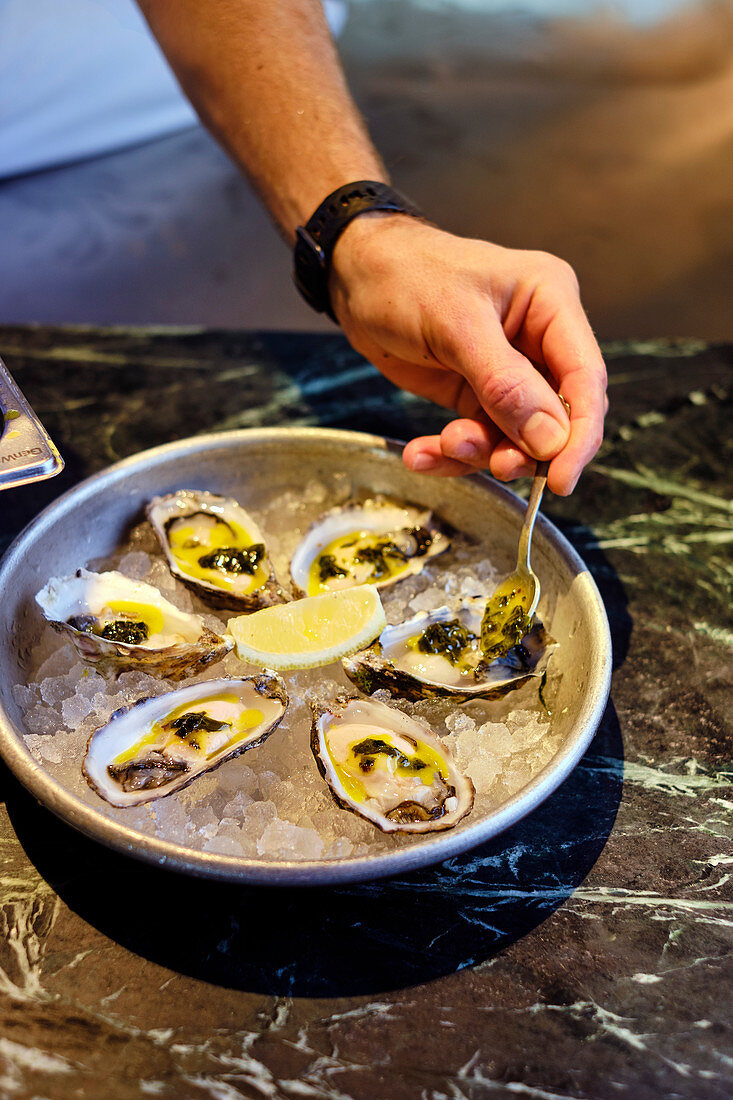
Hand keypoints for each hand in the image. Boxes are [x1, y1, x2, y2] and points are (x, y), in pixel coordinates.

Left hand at [330, 215, 606, 494]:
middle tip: (497, 464)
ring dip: (479, 451)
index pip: (585, 377)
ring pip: (514, 435)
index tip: (560, 480)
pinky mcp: (474, 393)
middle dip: (524, 448)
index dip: (580, 434)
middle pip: (555, 415)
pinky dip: (451, 453)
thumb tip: (551, 439)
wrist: (355, 274)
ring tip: (441, 446)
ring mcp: (507, 371)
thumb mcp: (456, 325)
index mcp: (550, 303)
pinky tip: (422, 454)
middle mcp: (537, 339)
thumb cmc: (405, 276)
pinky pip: (477, 436)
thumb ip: (504, 384)